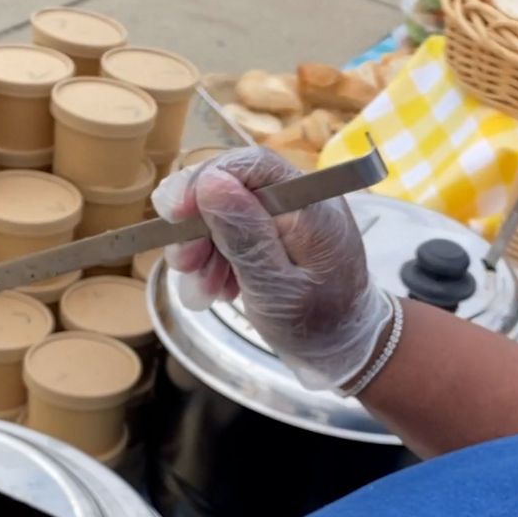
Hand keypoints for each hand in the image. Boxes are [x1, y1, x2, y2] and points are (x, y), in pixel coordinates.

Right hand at [152, 146, 391, 389]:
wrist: (344, 351)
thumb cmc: (318, 326)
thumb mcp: (276, 289)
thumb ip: (245, 237)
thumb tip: (211, 181)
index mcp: (311, 207)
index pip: (252, 165)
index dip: (204, 180)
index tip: (173, 214)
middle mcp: (299, 202)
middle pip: (231, 187)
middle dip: (197, 225)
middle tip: (183, 264)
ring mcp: (285, 219)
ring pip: (224, 213)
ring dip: (202, 250)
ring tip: (204, 292)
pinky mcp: (274, 236)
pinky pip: (232, 234)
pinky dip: (215, 261)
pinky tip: (218, 290)